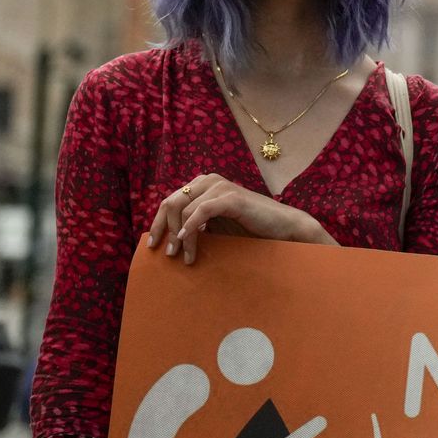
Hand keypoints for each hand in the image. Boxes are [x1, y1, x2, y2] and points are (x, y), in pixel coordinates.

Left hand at [144, 174, 333, 264]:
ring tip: (184, 256)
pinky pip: (200, 212)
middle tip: (167, 253)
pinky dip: (190, 228)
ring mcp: (219, 186)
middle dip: (165, 230)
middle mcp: (209, 180)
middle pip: (171, 203)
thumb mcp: (217, 225)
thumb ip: (196, 224)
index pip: (170, 201)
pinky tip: (188, 242)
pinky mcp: (230, 197)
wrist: (283, 227)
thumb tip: (170, 238)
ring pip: (184, 210)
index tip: (153, 245)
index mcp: (203, 184)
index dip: (159, 223)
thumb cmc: (251, 228)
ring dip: (181, 237)